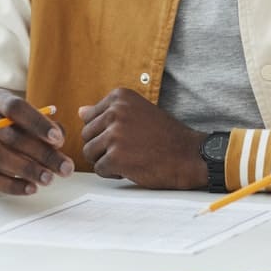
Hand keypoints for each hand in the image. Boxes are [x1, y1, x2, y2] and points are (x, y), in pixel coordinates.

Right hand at [0, 89, 72, 194]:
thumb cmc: (13, 129)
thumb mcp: (28, 122)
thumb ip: (46, 128)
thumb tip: (58, 140)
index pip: (15, 107)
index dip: (38, 123)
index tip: (58, 140)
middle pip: (10, 136)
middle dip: (42, 153)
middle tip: (64, 167)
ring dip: (28, 170)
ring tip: (49, 179)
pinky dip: (13, 185)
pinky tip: (31, 188)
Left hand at [78, 88, 206, 189]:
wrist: (189, 155)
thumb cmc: (165, 136)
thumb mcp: (137, 114)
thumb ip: (108, 112)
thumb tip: (80, 111)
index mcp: (120, 97)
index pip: (90, 118)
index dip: (106, 132)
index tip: (128, 134)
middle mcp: (116, 111)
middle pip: (87, 135)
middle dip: (103, 147)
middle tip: (130, 149)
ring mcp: (115, 134)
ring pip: (89, 153)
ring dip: (106, 160)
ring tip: (131, 157)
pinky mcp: (116, 157)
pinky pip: (99, 169)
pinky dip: (113, 173)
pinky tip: (133, 167)